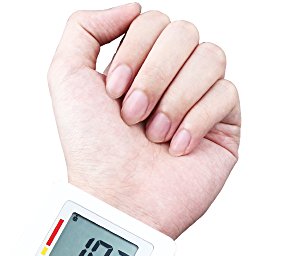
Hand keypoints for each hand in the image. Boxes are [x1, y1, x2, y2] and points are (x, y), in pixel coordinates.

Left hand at [48, 4, 240, 238]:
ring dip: (174, 98)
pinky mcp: (223, 127)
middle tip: (132, 115)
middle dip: (152, 76)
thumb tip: (132, 8)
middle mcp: (168, 81)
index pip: (153, 20)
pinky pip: (227, 92)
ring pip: (211, 55)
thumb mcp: (66, 78)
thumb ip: (84, 28)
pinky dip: (197, 121)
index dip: (133, 52)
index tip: (111, 93)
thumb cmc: (92, 151)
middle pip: (184, 32)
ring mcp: (198, 102)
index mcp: (136, 67)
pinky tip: (177, 148)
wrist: (117, 199)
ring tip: (154, 134)